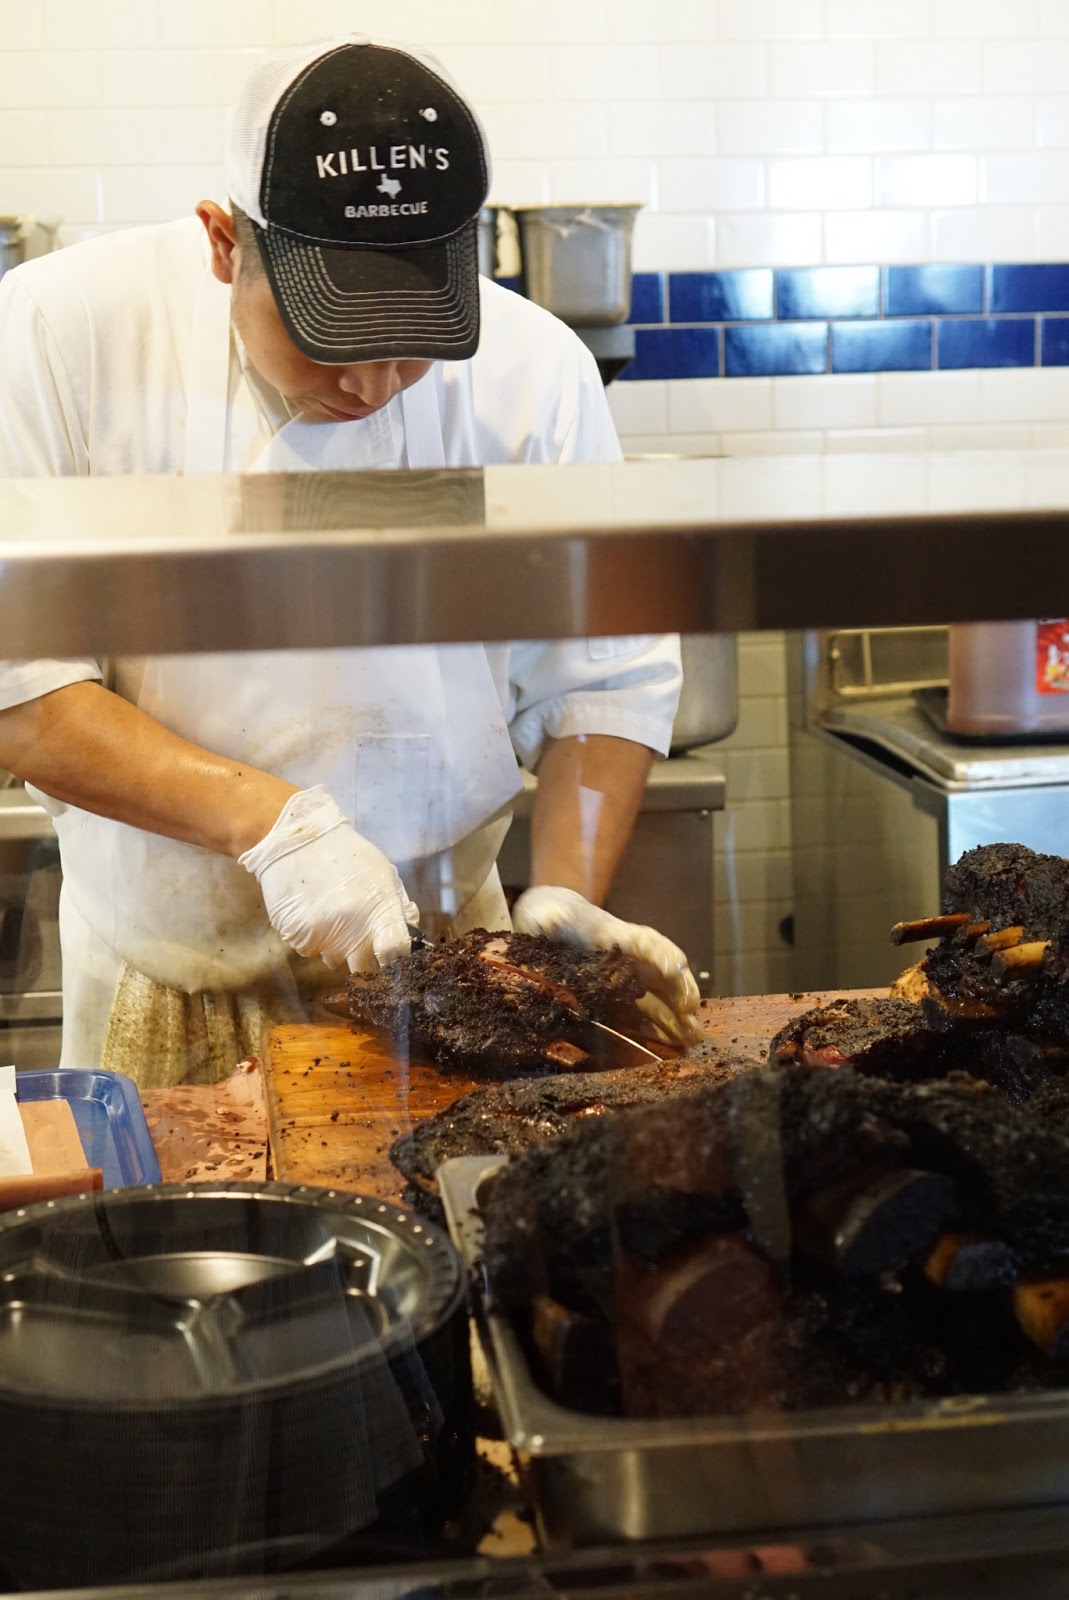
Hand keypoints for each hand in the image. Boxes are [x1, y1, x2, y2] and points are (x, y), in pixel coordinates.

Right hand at [239, 786, 418, 972]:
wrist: (294, 837)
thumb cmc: (344, 854)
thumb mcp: (381, 872)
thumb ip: (396, 906)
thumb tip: (407, 935)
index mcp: (380, 909)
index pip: (396, 951)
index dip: (396, 959)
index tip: (390, 956)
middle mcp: (353, 927)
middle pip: (365, 969)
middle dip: (364, 959)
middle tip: (358, 937)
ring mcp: (323, 934)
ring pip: (335, 960)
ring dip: (335, 946)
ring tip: (329, 913)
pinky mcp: (297, 935)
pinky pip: (310, 950)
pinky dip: (312, 937)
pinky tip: (310, 910)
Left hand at [512, 885, 701, 1045]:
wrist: (548, 924)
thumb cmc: (550, 916)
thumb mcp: (545, 913)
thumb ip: (549, 918)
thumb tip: (550, 919)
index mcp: (615, 936)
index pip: (645, 942)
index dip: (661, 955)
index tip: (674, 968)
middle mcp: (631, 957)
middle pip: (665, 971)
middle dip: (681, 991)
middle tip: (691, 1014)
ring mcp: (629, 978)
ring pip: (661, 996)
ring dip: (677, 1016)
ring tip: (693, 1037)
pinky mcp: (620, 997)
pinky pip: (645, 1012)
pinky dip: (660, 1027)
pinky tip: (673, 1043)